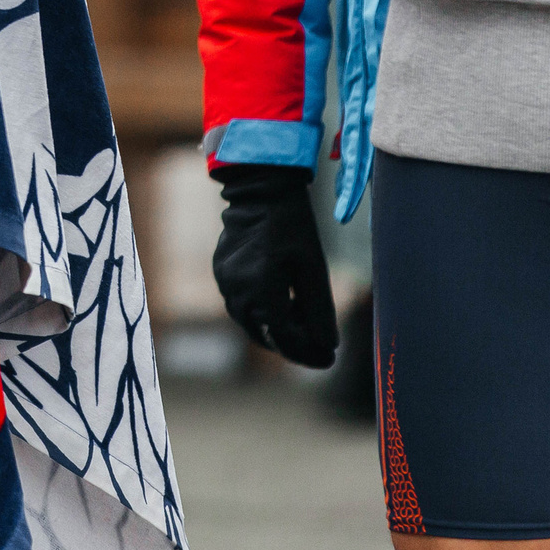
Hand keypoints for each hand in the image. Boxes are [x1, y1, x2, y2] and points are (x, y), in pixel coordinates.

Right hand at [212, 164, 338, 368]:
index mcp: (261, 288)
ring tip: (302, 320)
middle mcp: (236, 289)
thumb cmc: (292, 225)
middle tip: (318, 347)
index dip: (308, 353)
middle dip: (292, 344)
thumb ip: (319, 310)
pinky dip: (261, 310)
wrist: (260, 190)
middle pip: (265, 334)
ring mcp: (224, 282)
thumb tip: (328, 346)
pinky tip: (282, 301)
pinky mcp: (219, 273)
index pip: (284, 337)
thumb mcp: (314, 267)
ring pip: (250, 321)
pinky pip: (240, 304)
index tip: (330, 360)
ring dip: (275, 328)